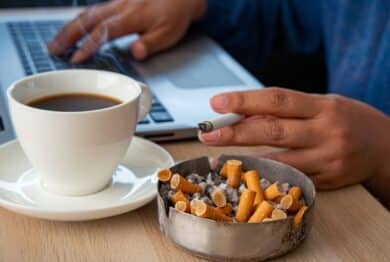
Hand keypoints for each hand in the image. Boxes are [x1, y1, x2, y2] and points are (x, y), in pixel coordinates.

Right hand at [48, 0, 205, 62]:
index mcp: (132, 17)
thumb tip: (135, 52)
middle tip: (53, 49)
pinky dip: (80, 20)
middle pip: (87, 20)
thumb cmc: (175, 15)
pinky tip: (73, 28)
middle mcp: (120, 8)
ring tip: (56, 41)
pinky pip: (93, 10)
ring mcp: (117, 4)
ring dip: (70, 28)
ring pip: (87, 13)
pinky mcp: (117, 3)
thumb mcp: (168, 33)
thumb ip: (150, 44)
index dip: (88, 45)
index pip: (104, 32)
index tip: (75, 58)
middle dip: (68, 35)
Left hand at [199, 88, 389, 193]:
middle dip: (235, 132)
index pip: (278, 100)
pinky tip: (247, 172)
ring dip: (244, 159)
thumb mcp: (320, 105)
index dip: (245, 100)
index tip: (218, 103)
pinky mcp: (325, 181)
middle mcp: (325, 132)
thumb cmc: (346, 120)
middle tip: (208, 134)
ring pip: (278, 160)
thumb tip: (246, 115)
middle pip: (273, 131)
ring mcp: (326, 160)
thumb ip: (285, 111)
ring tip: (218, 156)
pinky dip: (266, 174)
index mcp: (323, 107)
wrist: (384, 147)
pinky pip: (289, 178)